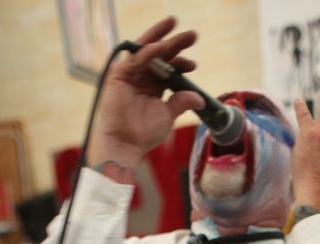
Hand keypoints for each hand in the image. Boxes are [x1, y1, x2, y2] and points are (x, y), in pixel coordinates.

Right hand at [87, 17, 204, 170]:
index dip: (182, 63)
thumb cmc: (144, 134)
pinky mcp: (119, 75)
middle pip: (161, 55)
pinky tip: (160, 46)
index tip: (193, 65)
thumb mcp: (168, 115)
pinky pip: (135, 59)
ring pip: (147, 50)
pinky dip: (148, 52)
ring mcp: (131, 74)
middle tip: (192, 35)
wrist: (125, 144)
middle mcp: (143, 77)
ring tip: (174, 24)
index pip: (170, 68)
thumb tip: (200, 98)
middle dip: (176, 43)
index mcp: (154, 86)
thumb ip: (181, 102)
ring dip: (161, 37)